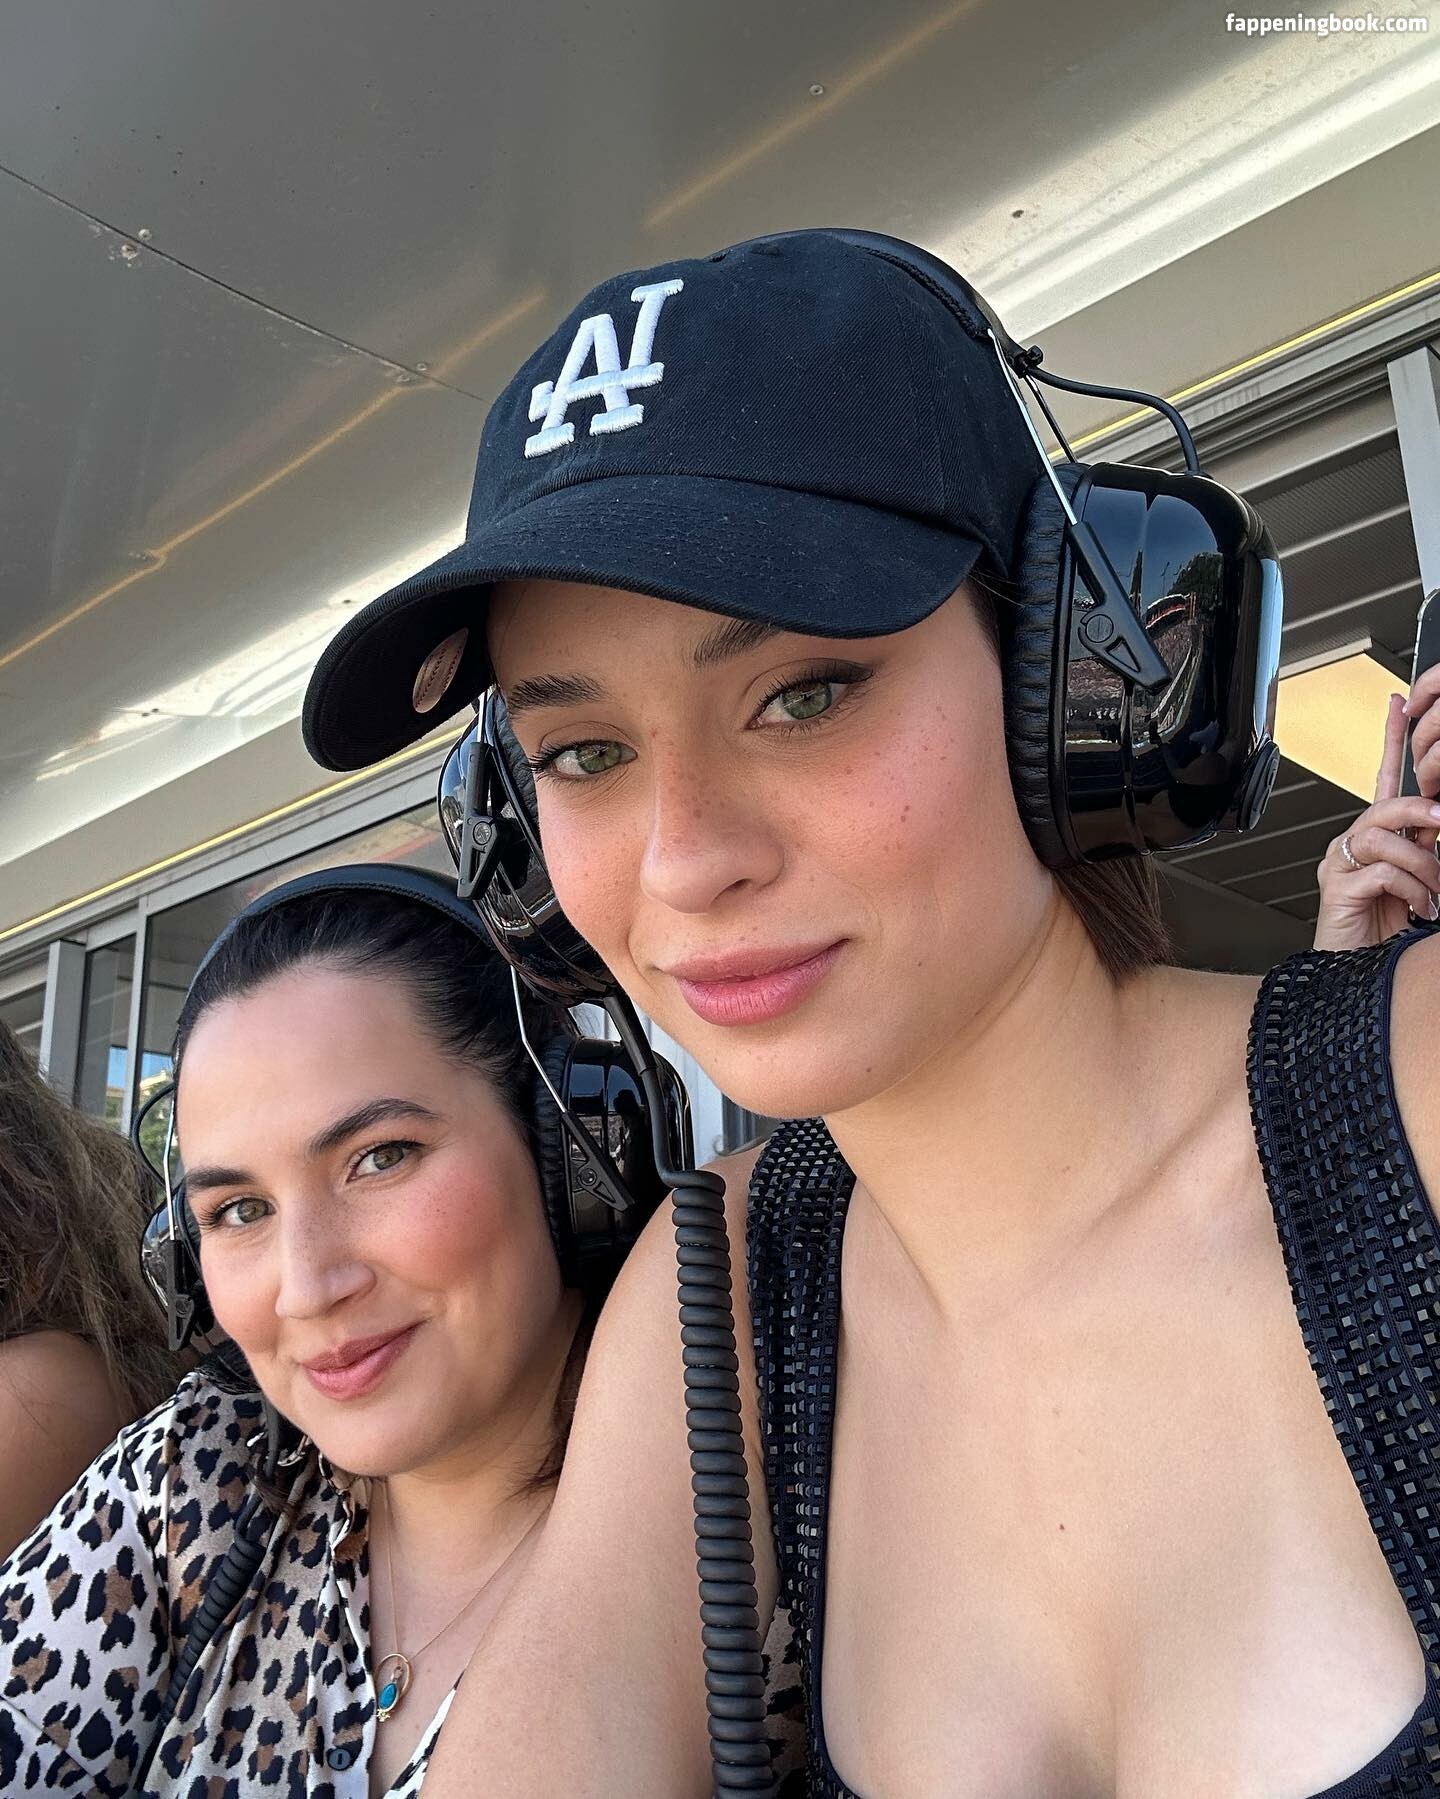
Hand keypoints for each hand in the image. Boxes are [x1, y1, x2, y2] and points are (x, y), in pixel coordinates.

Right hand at [1313, 683, 1439, 950]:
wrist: (1356, 976)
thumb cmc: (1387, 931)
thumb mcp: (1420, 882)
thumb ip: (1429, 853)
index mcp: (1377, 837)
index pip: (1384, 777)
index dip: (1392, 739)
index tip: (1400, 704)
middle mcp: (1355, 844)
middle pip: (1385, 803)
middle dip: (1420, 811)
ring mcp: (1342, 863)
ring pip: (1383, 835)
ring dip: (1422, 863)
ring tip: (1433, 892)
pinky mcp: (1338, 886)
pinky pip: (1381, 869)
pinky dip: (1409, 888)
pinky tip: (1415, 907)